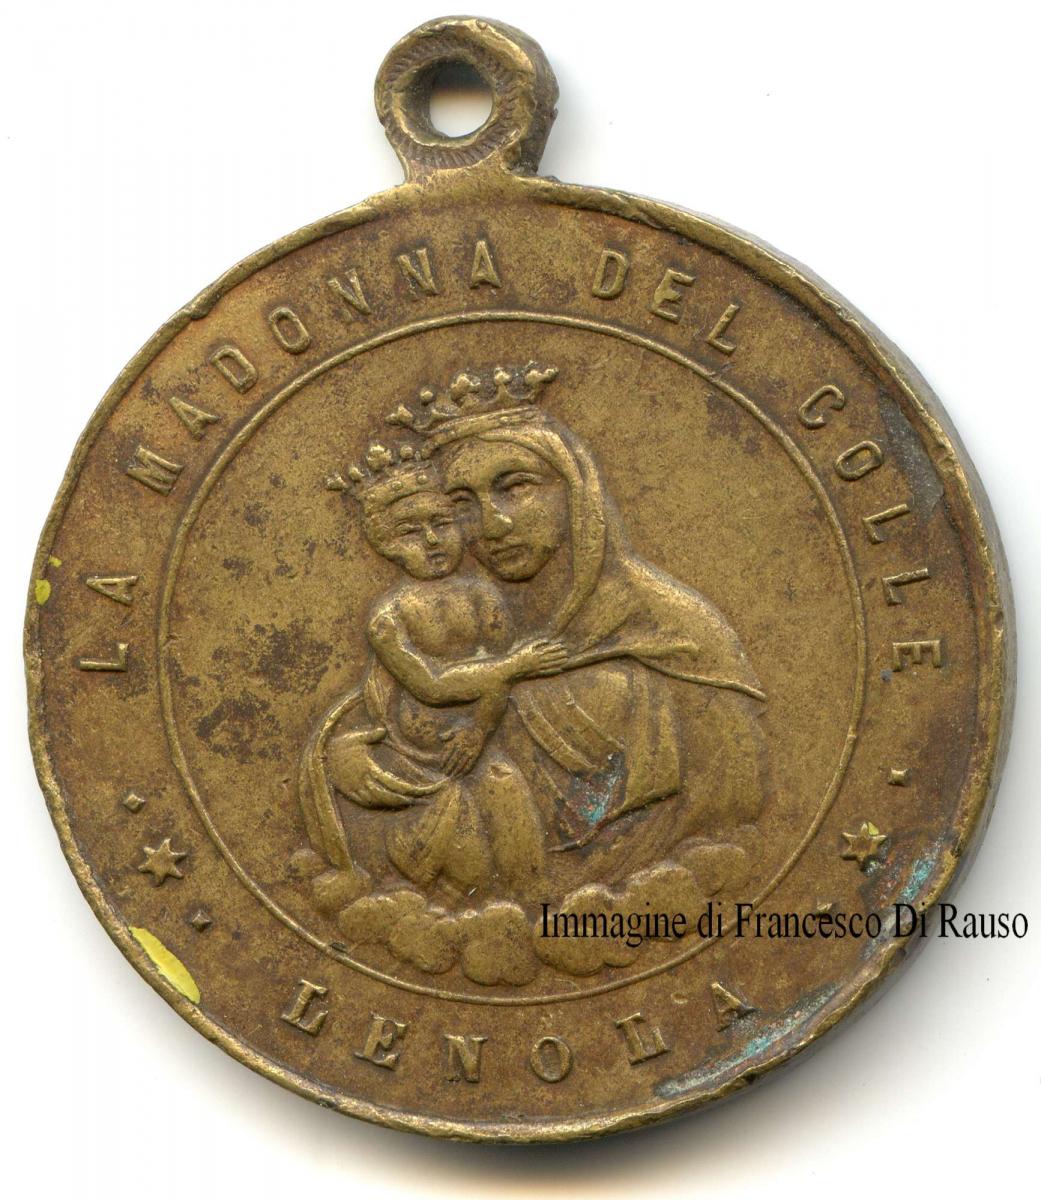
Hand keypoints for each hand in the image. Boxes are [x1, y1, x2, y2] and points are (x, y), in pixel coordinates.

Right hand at [325, 727, 439, 808]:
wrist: (321, 754)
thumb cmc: (341, 744)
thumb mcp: (356, 737)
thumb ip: (371, 735)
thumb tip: (383, 730)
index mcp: (367, 769)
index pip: (390, 782)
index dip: (404, 789)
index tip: (415, 792)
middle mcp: (362, 781)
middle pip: (385, 795)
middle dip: (400, 799)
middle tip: (413, 800)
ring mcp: (354, 788)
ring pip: (375, 800)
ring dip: (389, 803)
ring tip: (402, 803)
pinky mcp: (348, 791)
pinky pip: (363, 801)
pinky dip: (374, 804)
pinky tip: (381, 803)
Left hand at [439, 725, 485, 776]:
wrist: (478, 728)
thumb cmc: (465, 730)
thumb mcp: (454, 731)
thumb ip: (447, 735)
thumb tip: (440, 738)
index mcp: (455, 742)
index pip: (447, 754)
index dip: (443, 762)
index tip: (441, 768)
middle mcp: (461, 747)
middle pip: (453, 760)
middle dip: (449, 768)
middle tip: (446, 774)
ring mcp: (468, 751)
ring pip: (461, 763)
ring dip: (457, 771)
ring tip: (453, 776)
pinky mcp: (475, 753)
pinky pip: (470, 763)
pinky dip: (466, 770)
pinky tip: (463, 774)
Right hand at [509, 637, 568, 678]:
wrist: (511, 668)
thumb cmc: (518, 657)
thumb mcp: (527, 647)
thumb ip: (537, 643)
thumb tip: (547, 640)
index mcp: (535, 653)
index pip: (548, 649)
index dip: (556, 647)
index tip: (562, 645)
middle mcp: (538, 660)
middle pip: (551, 657)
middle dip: (559, 654)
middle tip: (567, 652)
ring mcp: (538, 667)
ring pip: (551, 664)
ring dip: (559, 662)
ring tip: (566, 660)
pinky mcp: (537, 674)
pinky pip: (547, 672)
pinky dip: (554, 671)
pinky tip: (560, 670)